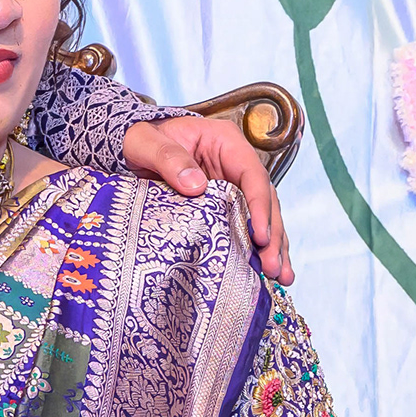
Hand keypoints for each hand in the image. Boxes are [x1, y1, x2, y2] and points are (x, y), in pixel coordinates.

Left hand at [121, 115, 295, 285]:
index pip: (253, 175)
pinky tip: (267, 273)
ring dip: (274, 247)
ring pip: (264, 217)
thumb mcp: (145, 142)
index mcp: (226, 143)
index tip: (260, 236)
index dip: (260, 207)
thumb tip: (197, 186)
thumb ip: (168, 158)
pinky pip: (248, 227)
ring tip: (280, 277)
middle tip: (272, 267)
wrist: (135, 147)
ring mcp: (235, 186)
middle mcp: (237, 164)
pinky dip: (259, 250)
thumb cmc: (142, 139)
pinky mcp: (227, 206)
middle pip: (266, 200)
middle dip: (272, 235)